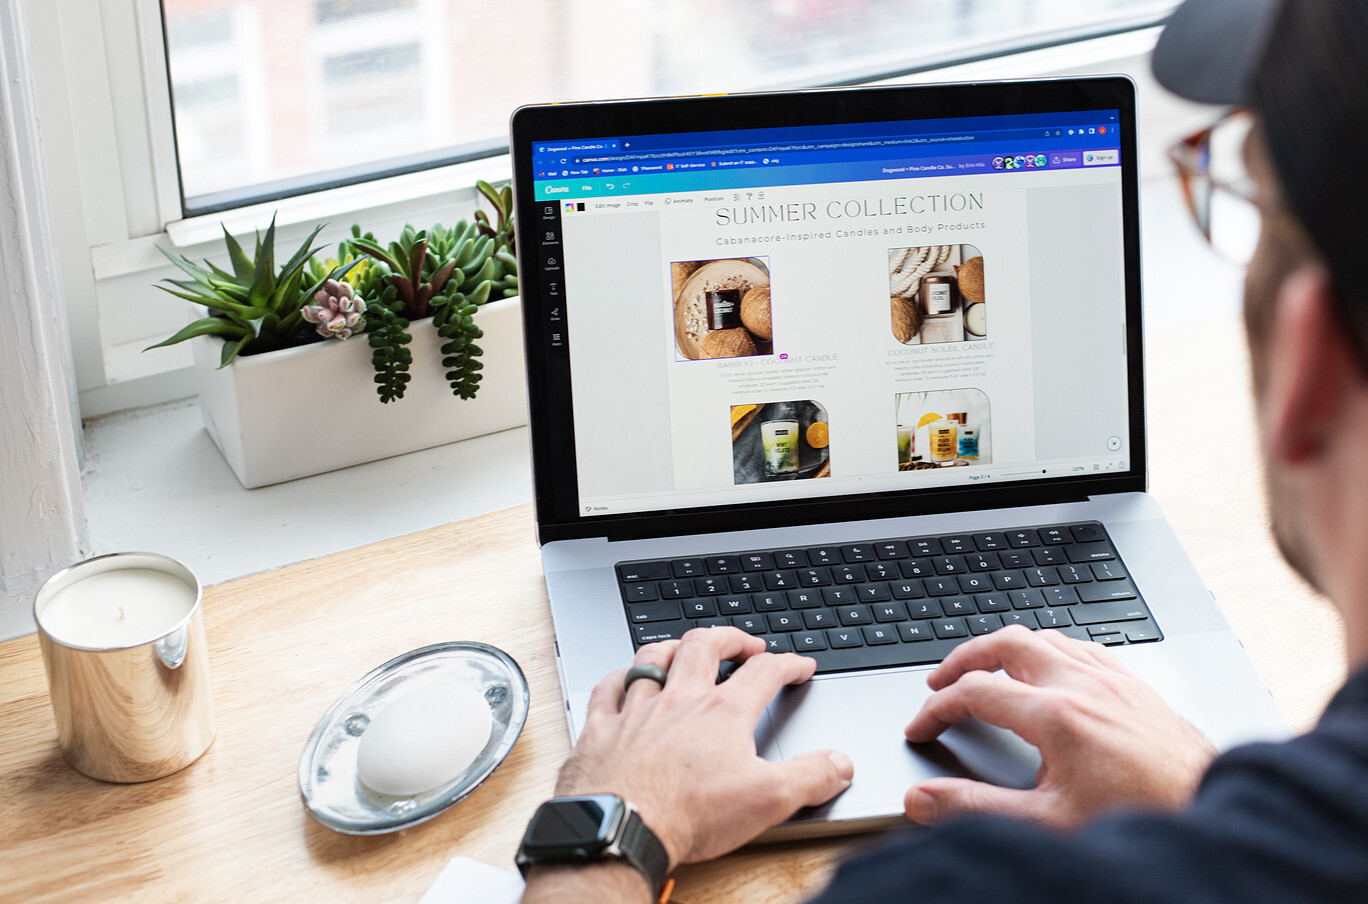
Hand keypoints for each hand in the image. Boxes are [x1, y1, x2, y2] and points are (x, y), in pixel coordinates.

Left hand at [551, 627, 853, 868]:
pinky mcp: (602, 730)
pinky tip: (623, 680)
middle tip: (745, 643)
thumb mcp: (768, 800)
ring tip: (685, 647)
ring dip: (673, 647)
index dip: (788, 664)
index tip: (799, 665)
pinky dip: (619, 678)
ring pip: (652, 658)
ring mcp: (637, 711)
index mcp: (722, 713)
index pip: (764, 673)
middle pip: (705, 647)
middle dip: (730, 638)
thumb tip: (839, 763)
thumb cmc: (688, 814)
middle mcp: (678, 700)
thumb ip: (809, 777)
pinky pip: (608, 689)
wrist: (622, 829)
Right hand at [903, 625, 1216, 828]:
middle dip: (963, 659)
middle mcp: (1084, 685)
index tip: (921, 728)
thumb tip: (923, 798)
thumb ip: (975, 808)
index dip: (936, 709)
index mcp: (1057, 714)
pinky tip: (1046, 670)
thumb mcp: (1047, 822)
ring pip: (1044, 637)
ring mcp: (1113, 680)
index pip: (975, 692)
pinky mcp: (1136, 686)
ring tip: (984, 670)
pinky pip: (1080, 646)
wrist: (1214, 817)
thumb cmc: (1141, 818)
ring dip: (1004, 649)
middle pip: (1005, 643)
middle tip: (939, 682)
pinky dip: (1047, 650)